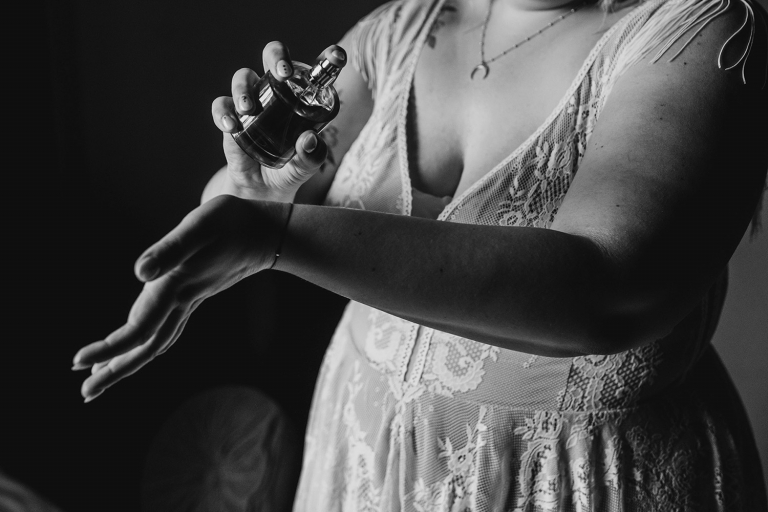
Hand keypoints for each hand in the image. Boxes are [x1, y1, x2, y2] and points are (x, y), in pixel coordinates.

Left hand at [72, 195, 288, 401]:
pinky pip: (169, 329)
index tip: (77, 363)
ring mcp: (192, 300)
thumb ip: (171, 249)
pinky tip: (142, 347)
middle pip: (147, 346)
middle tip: (85, 394)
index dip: (109, 348)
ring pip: (157, 341)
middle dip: (115, 370)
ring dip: (130, 362)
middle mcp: (183, 299)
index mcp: (177, 285)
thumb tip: (138, 273)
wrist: (269, 232)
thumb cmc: (234, 221)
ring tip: (102, 378)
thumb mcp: (200, 226)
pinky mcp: (197, 294)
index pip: (139, 328)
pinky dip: (150, 344)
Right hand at [211, 42, 346, 201]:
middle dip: (276, 57)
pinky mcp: (231, 119)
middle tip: (282, 73)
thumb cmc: (290, 170)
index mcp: (300, 97)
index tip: (338, 56)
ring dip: (243, 88)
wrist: (264, 192)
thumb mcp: (305, 166)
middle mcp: (276, 93)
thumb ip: (312, 156)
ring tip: (248, 109)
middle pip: (272, 57)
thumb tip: (309, 139)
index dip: (325, 57)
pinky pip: (222, 106)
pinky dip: (224, 112)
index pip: (310, 72)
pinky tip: (231, 126)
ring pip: (243, 77)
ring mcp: (252, 103)